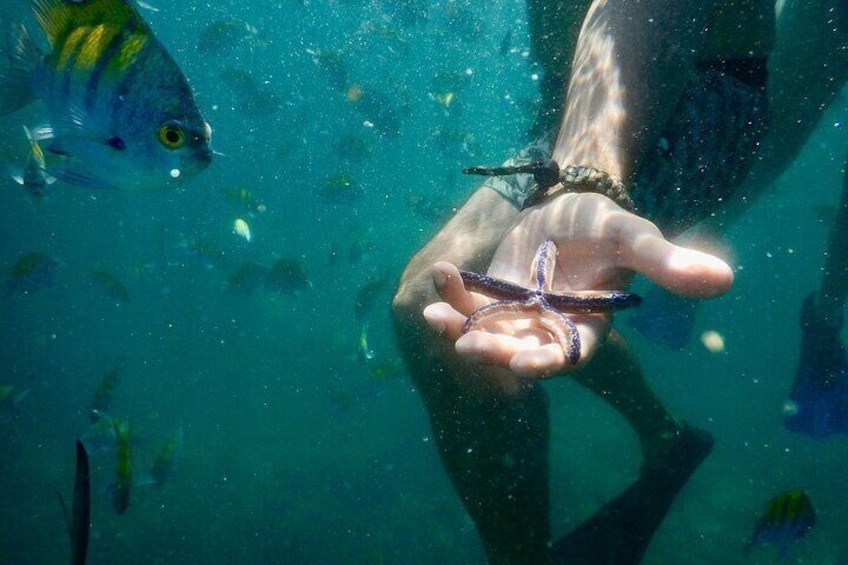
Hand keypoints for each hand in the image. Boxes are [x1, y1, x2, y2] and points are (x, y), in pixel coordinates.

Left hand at [423, 193, 732, 378]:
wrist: (569, 207)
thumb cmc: (604, 224)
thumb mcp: (632, 237)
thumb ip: (667, 262)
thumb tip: (724, 279)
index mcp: (586, 326)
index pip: (567, 354)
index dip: (546, 361)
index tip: (522, 365)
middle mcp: (548, 330)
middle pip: (518, 352)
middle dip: (493, 351)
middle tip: (467, 344)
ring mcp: (516, 317)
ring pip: (486, 334)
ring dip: (459, 329)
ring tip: (432, 317)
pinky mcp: (492, 299)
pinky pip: (468, 305)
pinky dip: (451, 295)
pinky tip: (439, 275)